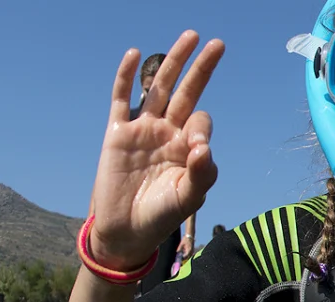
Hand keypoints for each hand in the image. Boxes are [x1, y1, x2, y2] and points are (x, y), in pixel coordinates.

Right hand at [87, 31, 224, 269]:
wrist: (126, 231)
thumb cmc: (162, 216)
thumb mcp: (189, 198)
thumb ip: (201, 174)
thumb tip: (202, 146)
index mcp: (187, 147)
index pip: (200, 122)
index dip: (201, 128)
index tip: (195, 150)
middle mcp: (167, 133)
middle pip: (186, 92)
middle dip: (201, 68)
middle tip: (217, 44)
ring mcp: (142, 130)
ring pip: (158, 88)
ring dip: (173, 62)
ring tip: (189, 38)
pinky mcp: (117, 133)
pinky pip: (121, 98)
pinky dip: (126, 76)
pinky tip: (134, 54)